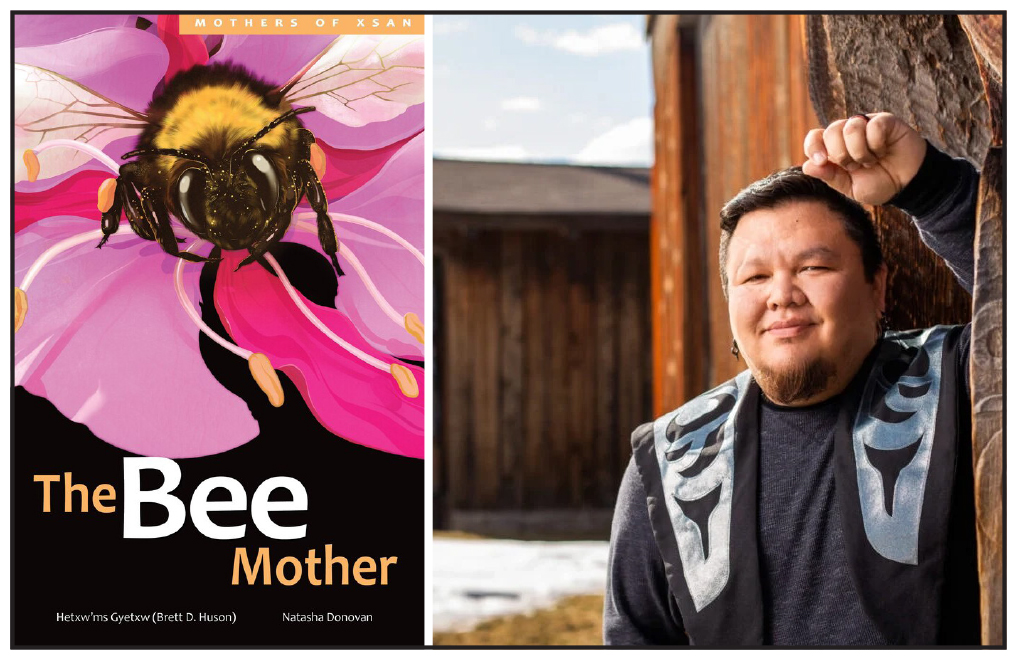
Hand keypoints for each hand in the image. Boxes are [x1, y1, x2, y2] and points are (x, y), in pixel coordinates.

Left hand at [802, 113, 926, 205]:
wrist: (907, 184)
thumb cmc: (879, 184)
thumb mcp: (850, 187)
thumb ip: (830, 177)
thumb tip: (806, 166)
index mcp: (835, 148)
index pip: (815, 137)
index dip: (813, 147)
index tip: (821, 161)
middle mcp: (848, 133)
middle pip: (831, 131)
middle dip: (842, 154)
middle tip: (856, 166)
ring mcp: (866, 124)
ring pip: (850, 127)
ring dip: (860, 151)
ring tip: (871, 161)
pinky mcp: (885, 121)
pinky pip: (873, 126)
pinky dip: (877, 144)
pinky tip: (884, 151)